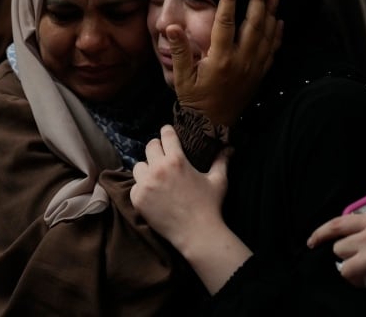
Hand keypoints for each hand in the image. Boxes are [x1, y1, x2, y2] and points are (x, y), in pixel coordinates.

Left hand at [131, 125, 229, 251]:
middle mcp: (158, 169)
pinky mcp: (138, 199)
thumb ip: (221, 161)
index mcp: (177, 160)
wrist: (196, 233)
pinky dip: (142, 187)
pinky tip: (152, 193)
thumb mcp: (218, 180)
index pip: (166, 135)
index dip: (167, 132)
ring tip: (156, 176)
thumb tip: (230, 147)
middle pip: (150, 146)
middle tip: (163, 156)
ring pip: (139, 166)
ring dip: (147, 169)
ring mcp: (145, 184)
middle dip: (157, 149)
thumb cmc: (209, 205)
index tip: (167, 133)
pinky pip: (135, 186)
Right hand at [168, 0, 282, 125]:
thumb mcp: (181, 77)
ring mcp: (253, 69)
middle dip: (257, 0)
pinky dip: (277, 35)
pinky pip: (272, 52)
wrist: (212, 126)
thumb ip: (179, 50)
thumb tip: (172, 26)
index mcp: (220, 59)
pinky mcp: (259, 76)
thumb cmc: (194, 100)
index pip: (226, 22)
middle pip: (253, 24)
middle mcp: (240, 62)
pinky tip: (279, 21)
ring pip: (266, 36)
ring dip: (271, 13)